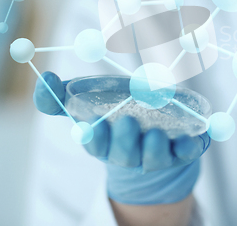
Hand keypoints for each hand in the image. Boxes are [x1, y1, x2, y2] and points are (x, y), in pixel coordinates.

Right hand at [33, 71, 210, 204]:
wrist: (149, 135)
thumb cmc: (114, 114)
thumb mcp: (86, 103)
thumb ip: (60, 97)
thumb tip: (43, 78)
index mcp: (105, 143)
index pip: (95, 145)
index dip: (94, 138)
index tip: (91, 127)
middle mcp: (129, 153)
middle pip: (125, 153)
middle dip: (125, 141)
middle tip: (128, 122)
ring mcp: (156, 154)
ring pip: (154, 157)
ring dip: (155, 148)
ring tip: (156, 134)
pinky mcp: (180, 152)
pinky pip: (185, 153)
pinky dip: (189, 147)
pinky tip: (193, 140)